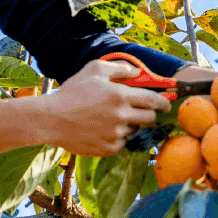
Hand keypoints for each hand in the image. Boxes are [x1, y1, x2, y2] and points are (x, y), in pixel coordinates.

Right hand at [41, 59, 173, 155]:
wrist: (51, 119)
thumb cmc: (72, 92)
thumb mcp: (94, 70)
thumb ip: (119, 68)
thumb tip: (137, 73)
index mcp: (120, 96)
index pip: (153, 100)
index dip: (163, 102)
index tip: (166, 104)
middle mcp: (121, 116)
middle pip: (149, 118)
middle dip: (148, 113)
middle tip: (139, 110)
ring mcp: (115, 135)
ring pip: (134, 130)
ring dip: (129, 124)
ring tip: (110, 118)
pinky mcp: (108, 149)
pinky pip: (122, 142)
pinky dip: (117, 136)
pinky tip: (102, 129)